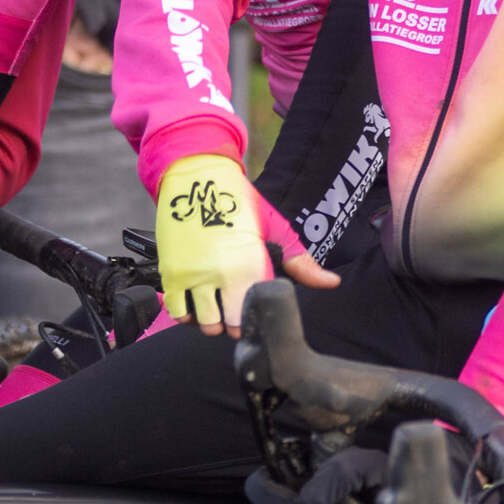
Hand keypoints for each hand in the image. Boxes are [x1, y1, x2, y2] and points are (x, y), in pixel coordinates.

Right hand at [153, 152, 339, 336]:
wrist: (198, 177)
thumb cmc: (240, 201)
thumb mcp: (275, 227)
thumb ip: (301, 262)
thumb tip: (332, 283)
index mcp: (252, 266)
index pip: (256, 314)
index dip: (257, 317)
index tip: (255, 309)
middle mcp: (222, 275)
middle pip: (229, 327)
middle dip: (234, 325)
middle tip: (235, 311)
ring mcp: (195, 276)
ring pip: (204, 324)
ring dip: (211, 321)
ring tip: (216, 308)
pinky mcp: (172, 273)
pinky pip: (177, 312)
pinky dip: (186, 315)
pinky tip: (195, 304)